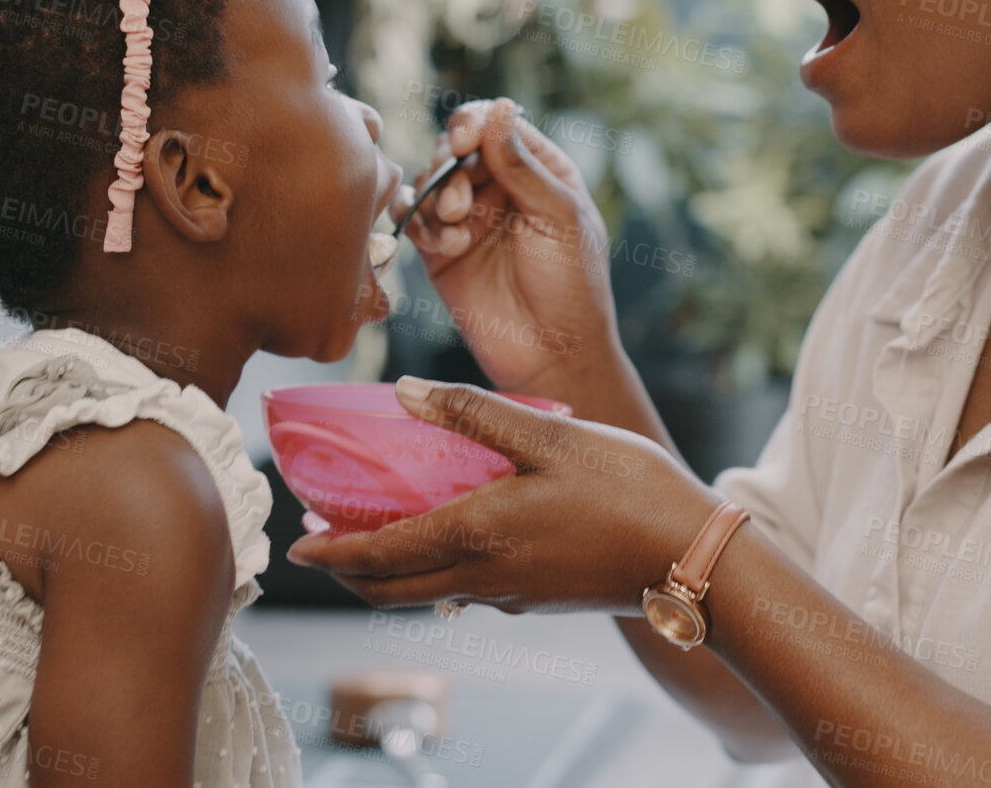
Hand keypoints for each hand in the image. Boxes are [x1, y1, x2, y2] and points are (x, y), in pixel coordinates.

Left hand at [286, 377, 720, 615]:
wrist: (695, 559)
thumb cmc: (627, 489)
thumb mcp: (548, 435)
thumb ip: (474, 413)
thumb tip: (402, 391)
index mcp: (475, 536)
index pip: (377, 558)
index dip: (329, 552)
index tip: (296, 543)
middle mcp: (483, 577)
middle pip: (390, 590)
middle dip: (347, 571)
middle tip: (321, 541)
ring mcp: (512, 595)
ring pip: (427, 594)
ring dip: (389, 572)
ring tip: (374, 534)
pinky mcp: (540, 598)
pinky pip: (468, 590)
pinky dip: (436, 570)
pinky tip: (453, 535)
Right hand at [391, 99, 617, 393]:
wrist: (553, 355)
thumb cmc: (573, 285)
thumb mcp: (559, 217)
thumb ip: (523, 164)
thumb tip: (498, 107)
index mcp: (538, 169)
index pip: (494, 124)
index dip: (472, 123)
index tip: (464, 140)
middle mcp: (499, 187)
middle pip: (453, 148)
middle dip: (450, 167)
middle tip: (461, 204)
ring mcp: (467, 219)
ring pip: (429, 181)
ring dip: (435, 197)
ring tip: (457, 231)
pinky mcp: (440, 251)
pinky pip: (413, 219)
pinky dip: (419, 224)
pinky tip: (446, 247)